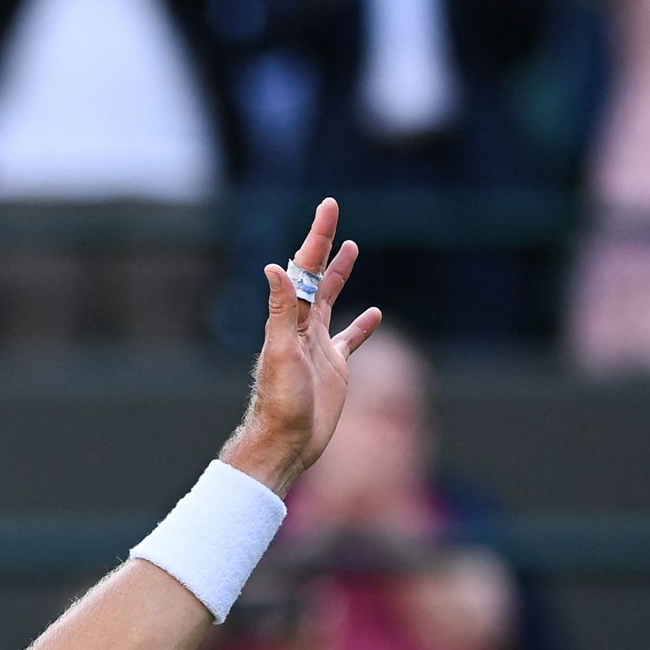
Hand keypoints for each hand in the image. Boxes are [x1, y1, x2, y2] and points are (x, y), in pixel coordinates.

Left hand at [220, 198, 381, 496]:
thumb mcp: (282, 352)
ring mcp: (318, 347)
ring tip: (350, 249)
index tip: (329, 207)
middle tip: (332, 213)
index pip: (305, 269)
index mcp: (291, 319)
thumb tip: (273, 268)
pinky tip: (376, 314)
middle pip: (316, 276)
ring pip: (331, 301)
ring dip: (338, 275)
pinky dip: (363, 326)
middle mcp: (303, 327)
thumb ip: (281, 311)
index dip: (318, 237)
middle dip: (324, 244)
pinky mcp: (333, 368)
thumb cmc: (281, 402)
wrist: (286, 442)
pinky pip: (350, 339)